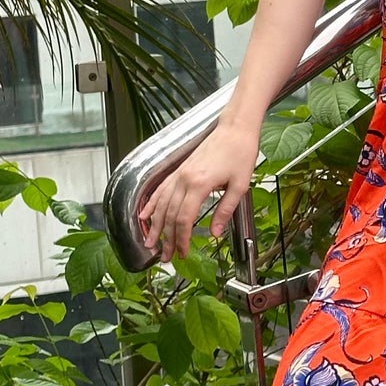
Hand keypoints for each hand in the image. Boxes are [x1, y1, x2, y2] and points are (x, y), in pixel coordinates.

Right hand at [139, 121, 261, 265]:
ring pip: (161, 203)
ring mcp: (179, 174)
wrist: (235, 129)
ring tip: (150, 242)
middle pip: (170, 215)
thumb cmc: (240, 153)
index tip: (182, 253)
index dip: (181, 239)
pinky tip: (144, 214)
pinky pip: (160, 189)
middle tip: (165, 257)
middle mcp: (184, 179)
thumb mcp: (240, 185)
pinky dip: (151, 203)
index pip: (184, 219)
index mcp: (199, 184)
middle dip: (166, 238)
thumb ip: (225, 210)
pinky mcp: (179, 169)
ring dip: (155, 225)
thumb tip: (214, 233)